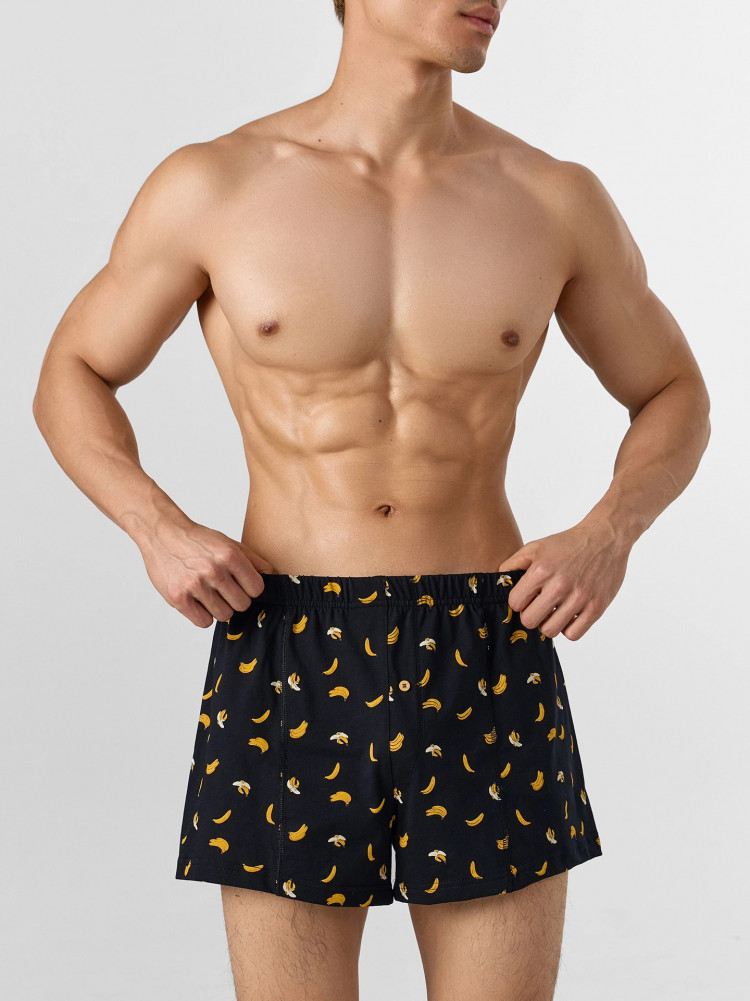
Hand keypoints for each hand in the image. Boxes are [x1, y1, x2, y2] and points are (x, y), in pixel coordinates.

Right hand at [138, 516, 266, 626]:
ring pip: (224, 616)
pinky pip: (203, 622)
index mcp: (230, 555)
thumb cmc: (198, 540)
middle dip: (235, 599)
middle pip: (242, 605)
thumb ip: (253, 561)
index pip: (257, 590)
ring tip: (209, 593)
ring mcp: (195, 585)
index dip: (250, 589)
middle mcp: (213, 570)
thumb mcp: (229, 543)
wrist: (162, 533)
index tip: (241, 584)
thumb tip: (275, 577)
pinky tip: (198, 600)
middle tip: (223, 589)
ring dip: (219, 608)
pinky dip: (203, 615)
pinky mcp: (178, 598)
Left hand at [497, 520, 628, 640]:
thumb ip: (513, 564)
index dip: (518, 602)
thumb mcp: (536, 546)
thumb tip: (499, 581)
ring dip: (548, 623)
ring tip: (553, 611)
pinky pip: (573, 634)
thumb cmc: (568, 543)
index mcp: (542, 570)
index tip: (525, 597)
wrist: (606, 538)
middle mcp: (560, 585)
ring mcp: (579, 598)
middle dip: (530, 615)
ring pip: (550, 631)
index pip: (515, 603)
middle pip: (530, 621)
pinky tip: (569, 615)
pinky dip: (568, 628)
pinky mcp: (597, 607)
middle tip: (538, 607)